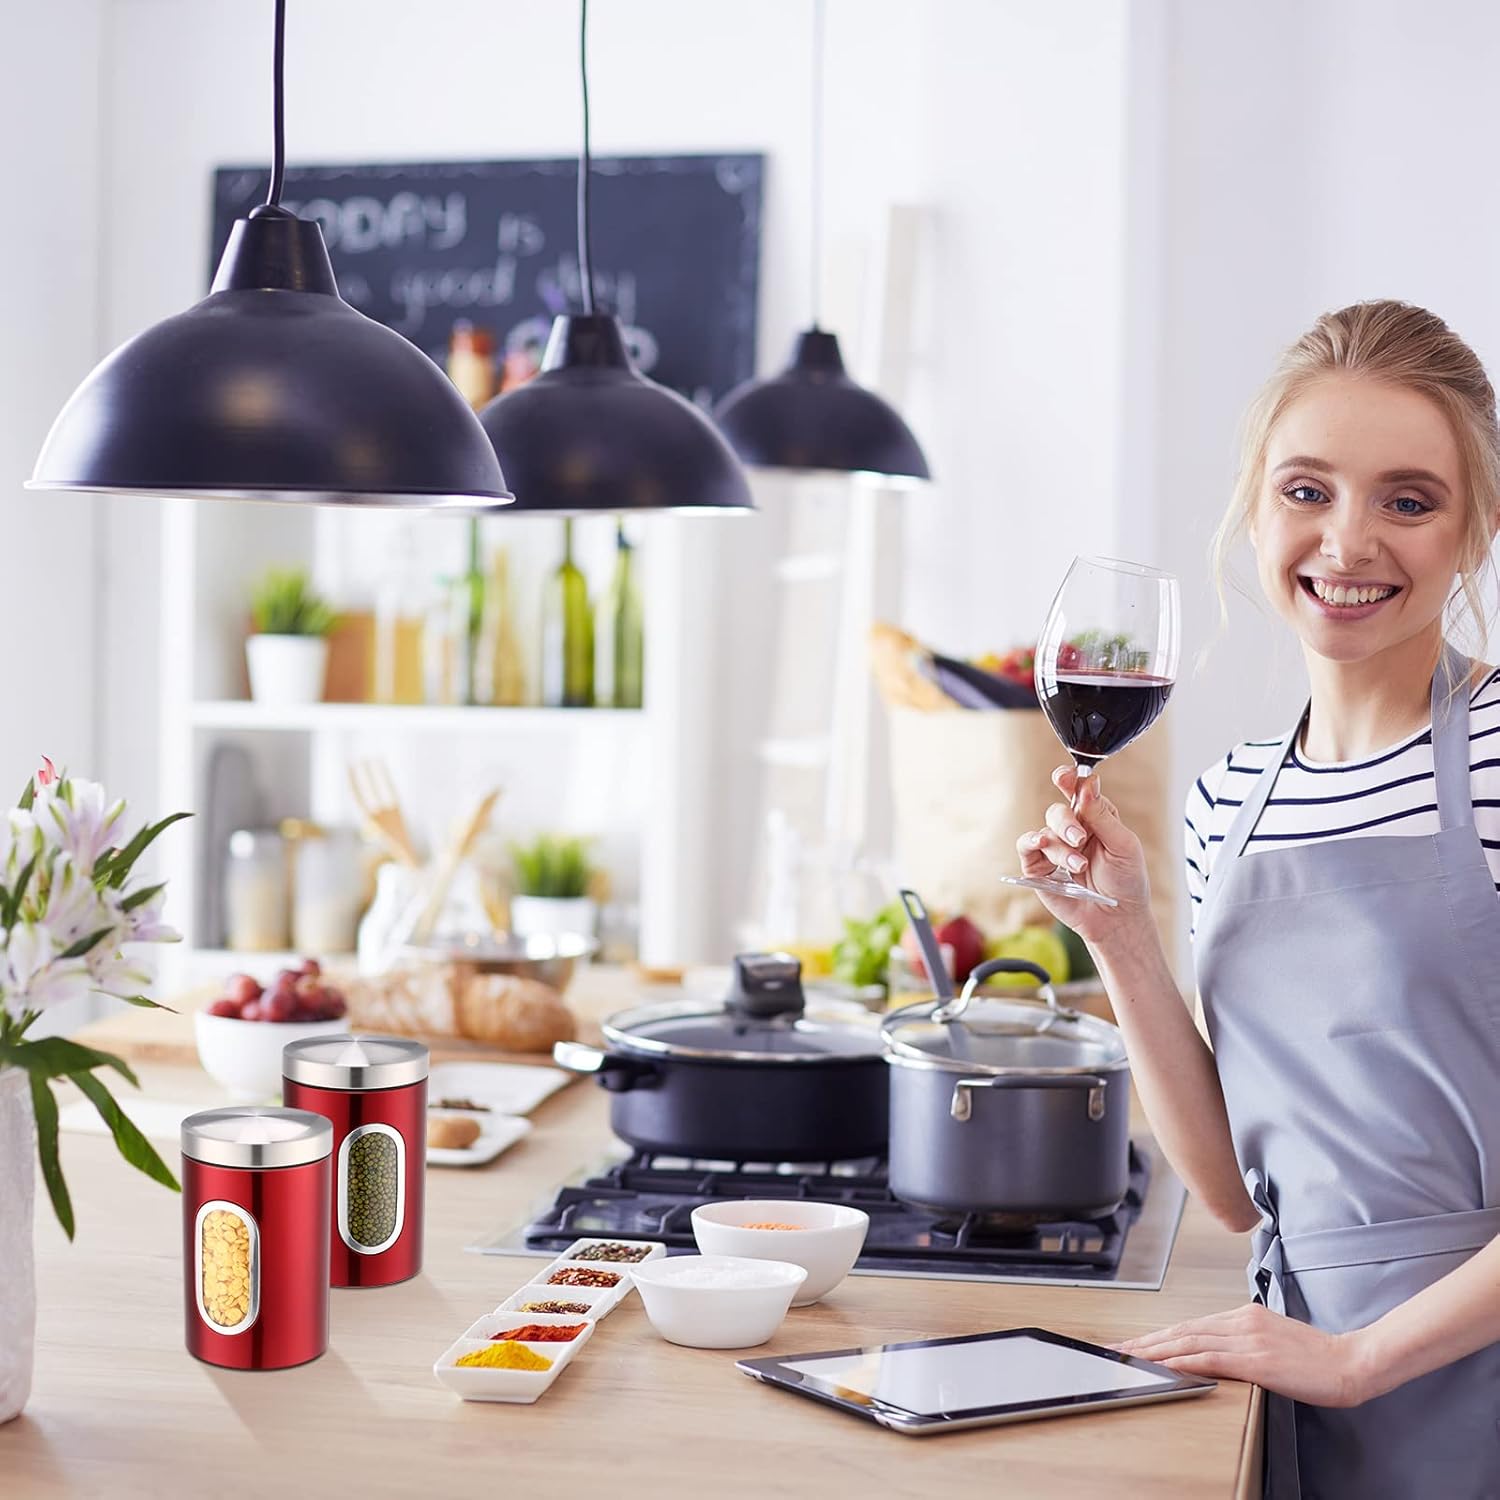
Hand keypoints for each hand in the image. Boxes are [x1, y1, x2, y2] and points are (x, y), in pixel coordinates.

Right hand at [1014, 765, 1151, 945]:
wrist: (1117, 917)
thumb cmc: (1126, 881)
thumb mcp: (1124, 845)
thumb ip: (1103, 815)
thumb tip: (1087, 784)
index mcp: (1095, 818)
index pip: (1078, 791)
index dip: (1069, 780)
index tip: (1064, 777)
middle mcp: (1072, 829)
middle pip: (1059, 810)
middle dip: (1067, 822)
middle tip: (1080, 839)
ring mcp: (1054, 848)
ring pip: (1046, 830)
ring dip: (1061, 848)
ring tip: (1079, 866)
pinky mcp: (1039, 867)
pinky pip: (1025, 846)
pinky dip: (1031, 842)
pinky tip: (1041, 845)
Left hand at [1114, 1303, 1372, 1407]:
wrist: (1353, 1361)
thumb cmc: (1319, 1358)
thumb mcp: (1275, 1342)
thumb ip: (1246, 1342)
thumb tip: (1221, 1352)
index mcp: (1244, 1316)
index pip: (1191, 1325)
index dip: (1159, 1334)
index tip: (1135, 1343)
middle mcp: (1240, 1321)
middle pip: (1182, 1330)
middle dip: (1146, 1341)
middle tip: (1117, 1349)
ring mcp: (1247, 1338)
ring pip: (1188, 1341)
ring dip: (1153, 1350)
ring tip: (1128, 1357)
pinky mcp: (1256, 1358)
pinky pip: (1209, 1357)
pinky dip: (1181, 1360)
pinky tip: (1163, 1365)